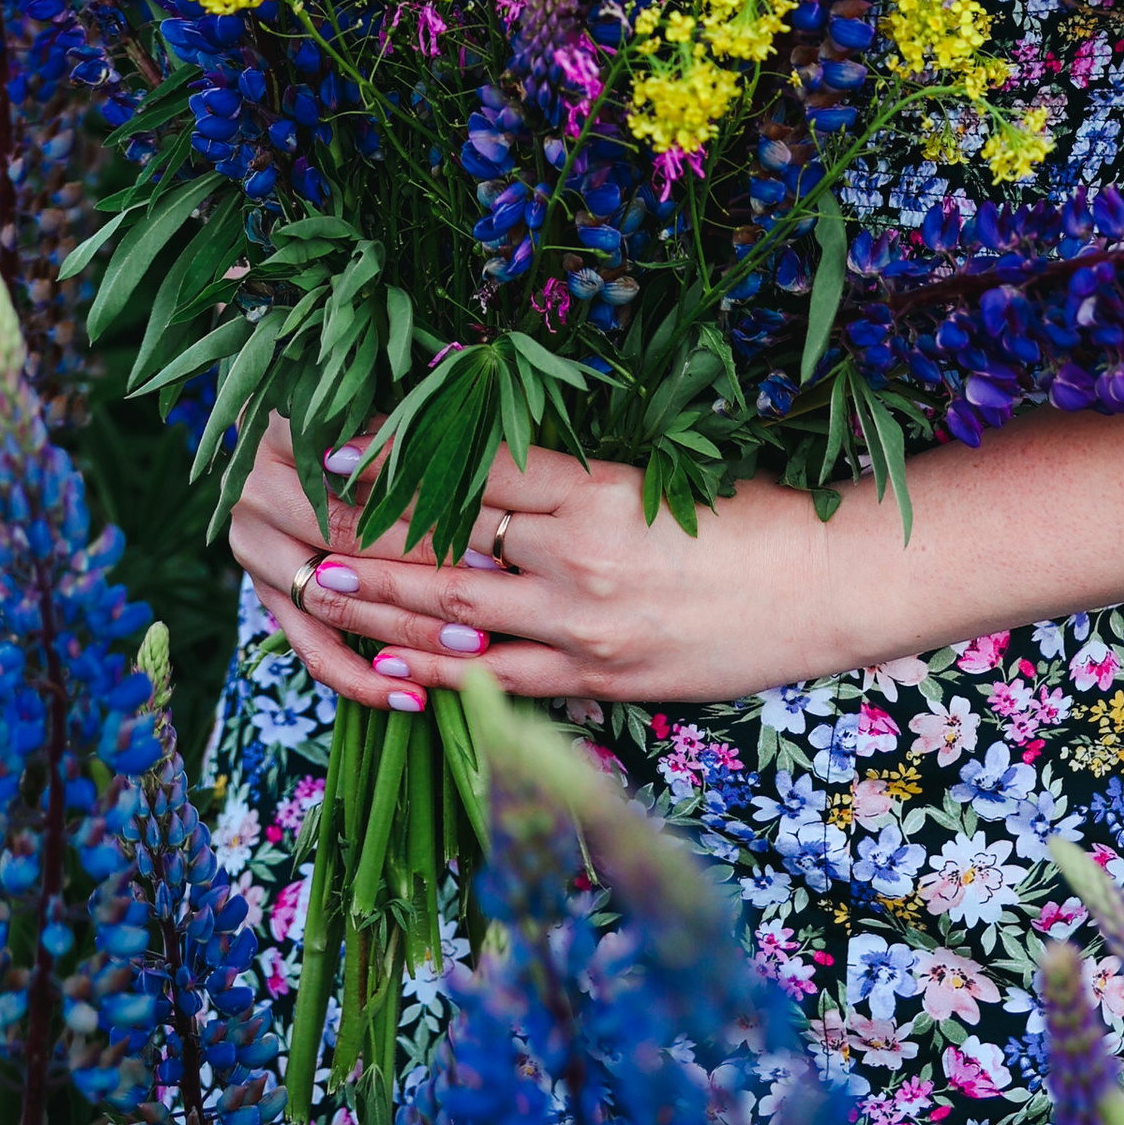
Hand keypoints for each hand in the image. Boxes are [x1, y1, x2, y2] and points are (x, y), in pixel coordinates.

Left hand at [226, 413, 830, 713]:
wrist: (824, 585)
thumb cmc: (748, 516)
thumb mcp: (658, 476)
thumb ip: (571, 477)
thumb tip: (490, 461)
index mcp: (591, 488)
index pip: (470, 468)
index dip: (398, 457)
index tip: (339, 444)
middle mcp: (575, 556)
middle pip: (444, 541)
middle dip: (364, 534)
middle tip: (300, 519)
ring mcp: (584, 626)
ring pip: (456, 614)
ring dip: (380, 603)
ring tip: (320, 587)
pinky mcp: (600, 679)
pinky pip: (503, 680)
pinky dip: (444, 673)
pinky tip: (397, 667)